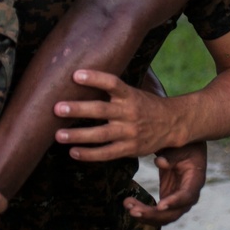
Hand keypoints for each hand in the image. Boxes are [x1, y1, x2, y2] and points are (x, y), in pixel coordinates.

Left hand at [53, 69, 182, 160]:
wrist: (172, 124)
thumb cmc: (145, 105)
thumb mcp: (134, 92)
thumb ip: (113, 90)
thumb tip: (81, 78)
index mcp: (130, 95)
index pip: (112, 83)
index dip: (95, 78)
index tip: (76, 75)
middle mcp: (129, 113)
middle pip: (101, 110)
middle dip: (78, 109)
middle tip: (57, 109)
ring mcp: (129, 132)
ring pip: (100, 134)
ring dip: (78, 135)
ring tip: (58, 135)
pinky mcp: (129, 149)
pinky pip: (106, 153)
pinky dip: (89, 154)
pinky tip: (73, 152)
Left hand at [125, 141, 206, 225]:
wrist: (186, 148)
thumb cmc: (185, 146)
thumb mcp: (181, 147)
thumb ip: (172, 156)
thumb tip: (160, 162)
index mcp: (195, 181)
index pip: (186, 196)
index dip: (174, 202)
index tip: (159, 206)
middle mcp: (188, 196)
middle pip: (172, 213)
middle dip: (153, 215)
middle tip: (133, 211)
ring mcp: (177, 202)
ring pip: (163, 217)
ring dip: (145, 215)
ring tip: (127, 205)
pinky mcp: (167, 201)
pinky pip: (156, 213)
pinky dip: (143, 212)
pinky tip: (129, 205)